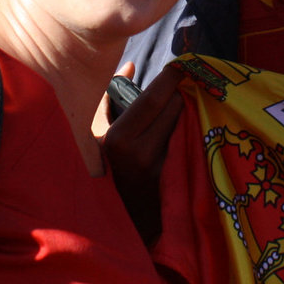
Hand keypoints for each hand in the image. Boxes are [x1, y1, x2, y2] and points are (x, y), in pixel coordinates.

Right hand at [101, 64, 184, 244]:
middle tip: (177, 86)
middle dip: (178, 93)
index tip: (178, 66)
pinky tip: (180, 128)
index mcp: (119, 139)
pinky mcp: (178, 177)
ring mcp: (163, 168)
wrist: (119, 217)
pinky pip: (187, 140)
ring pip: (185, 123)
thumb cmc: (101, 168)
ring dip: (184, 111)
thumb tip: (131, 66)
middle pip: (176, 107)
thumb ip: (111, 97)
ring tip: (177, 107)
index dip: (170, 78)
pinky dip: (185, 129)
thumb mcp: (96, 132)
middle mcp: (143, 154)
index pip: (155, 99)